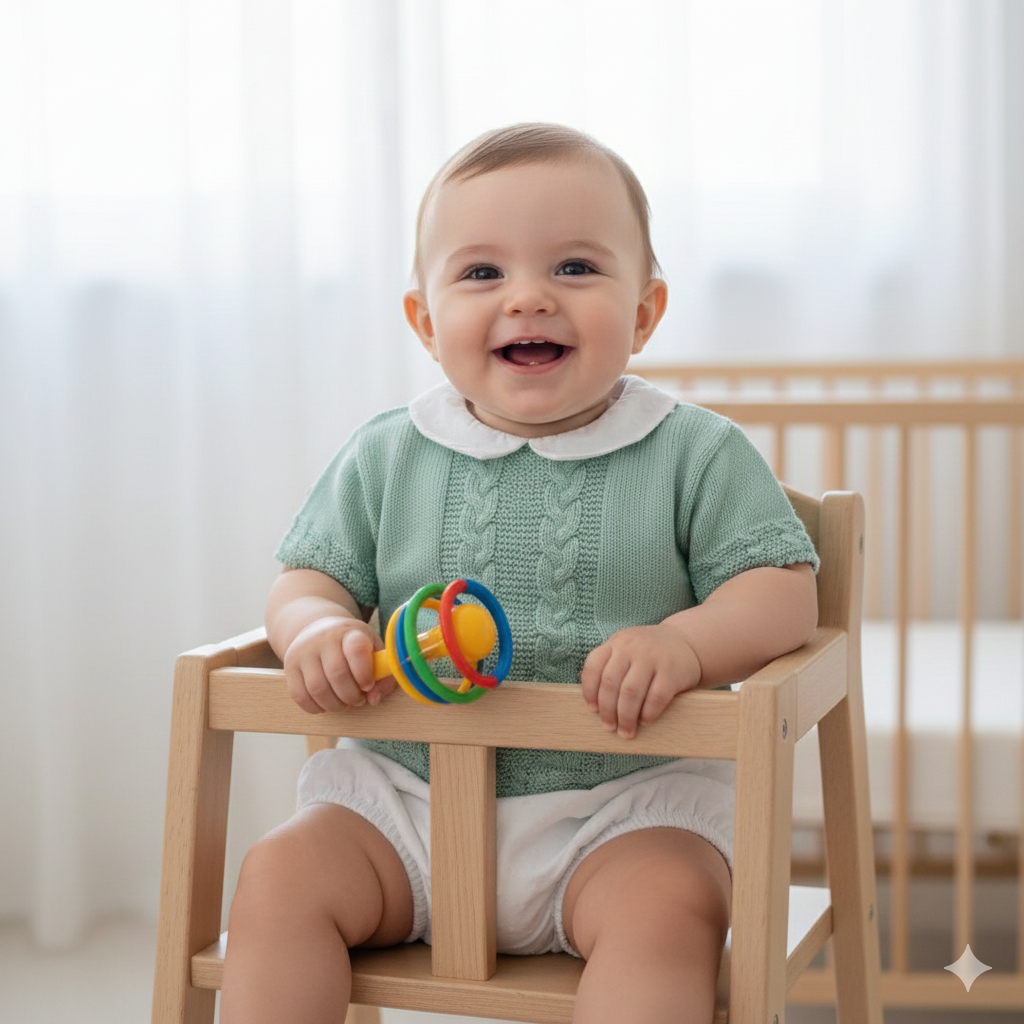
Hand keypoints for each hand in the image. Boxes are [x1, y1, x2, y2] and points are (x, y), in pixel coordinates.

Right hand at [282, 615, 393, 713]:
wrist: (318, 630)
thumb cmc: (352, 646)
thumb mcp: (373, 650)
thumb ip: (383, 676)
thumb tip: (374, 699)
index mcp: (349, 632)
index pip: (356, 650)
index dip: (364, 674)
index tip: (368, 685)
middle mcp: (323, 638)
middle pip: (337, 675)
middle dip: (352, 696)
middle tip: (359, 700)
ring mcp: (303, 651)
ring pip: (318, 689)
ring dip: (335, 705)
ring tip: (344, 702)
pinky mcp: (289, 666)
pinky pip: (300, 696)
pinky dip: (316, 707)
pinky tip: (327, 703)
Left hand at [579, 624, 701, 738]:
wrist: (687, 641)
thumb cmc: (649, 653)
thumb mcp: (626, 649)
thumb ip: (608, 665)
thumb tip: (590, 698)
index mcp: (616, 643)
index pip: (593, 666)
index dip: (589, 691)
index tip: (592, 710)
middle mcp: (631, 647)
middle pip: (610, 683)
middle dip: (607, 710)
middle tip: (609, 727)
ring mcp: (652, 658)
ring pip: (630, 692)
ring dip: (626, 717)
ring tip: (626, 731)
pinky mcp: (671, 672)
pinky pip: (656, 697)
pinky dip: (647, 713)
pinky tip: (645, 721)